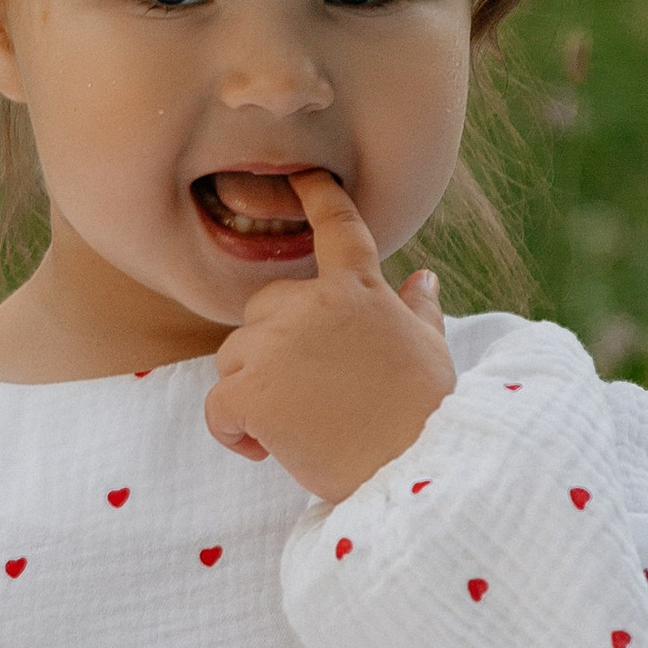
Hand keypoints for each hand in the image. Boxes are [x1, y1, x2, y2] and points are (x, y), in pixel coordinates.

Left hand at [202, 169, 456, 504]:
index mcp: (359, 289)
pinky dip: (231, 431)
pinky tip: (266, 450)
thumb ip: (416, 310)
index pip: (336, 228)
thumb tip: (423, 278)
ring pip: (233, 360)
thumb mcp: (431, 351)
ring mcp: (276, 346)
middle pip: (260, 311)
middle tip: (306, 396)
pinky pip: (216, 406)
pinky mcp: (250, 392)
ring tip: (295, 430)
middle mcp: (312, 304)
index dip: (317, 197)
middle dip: (270, 350)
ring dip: (252, 393)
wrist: (415, 469)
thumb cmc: (426, 415)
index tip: (303, 177)